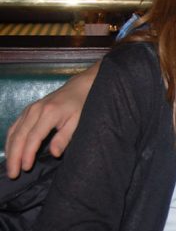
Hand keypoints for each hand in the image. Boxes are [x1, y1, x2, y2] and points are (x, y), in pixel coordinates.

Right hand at [4, 62, 98, 178]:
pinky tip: (10, 152)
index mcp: (49, 113)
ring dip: (10, 151)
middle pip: (19, 136)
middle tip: (13, 174)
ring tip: (10, 167)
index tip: (26, 168)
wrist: (77, 87)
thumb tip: (54, 154)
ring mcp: (29, 109)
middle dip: (14, 157)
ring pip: (13, 132)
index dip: (28, 154)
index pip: (33, 137)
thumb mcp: (77, 121)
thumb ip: (65, 137)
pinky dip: (10, 141)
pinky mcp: (27, 110)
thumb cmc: (80, 105)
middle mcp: (35, 110)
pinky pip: (14, 127)